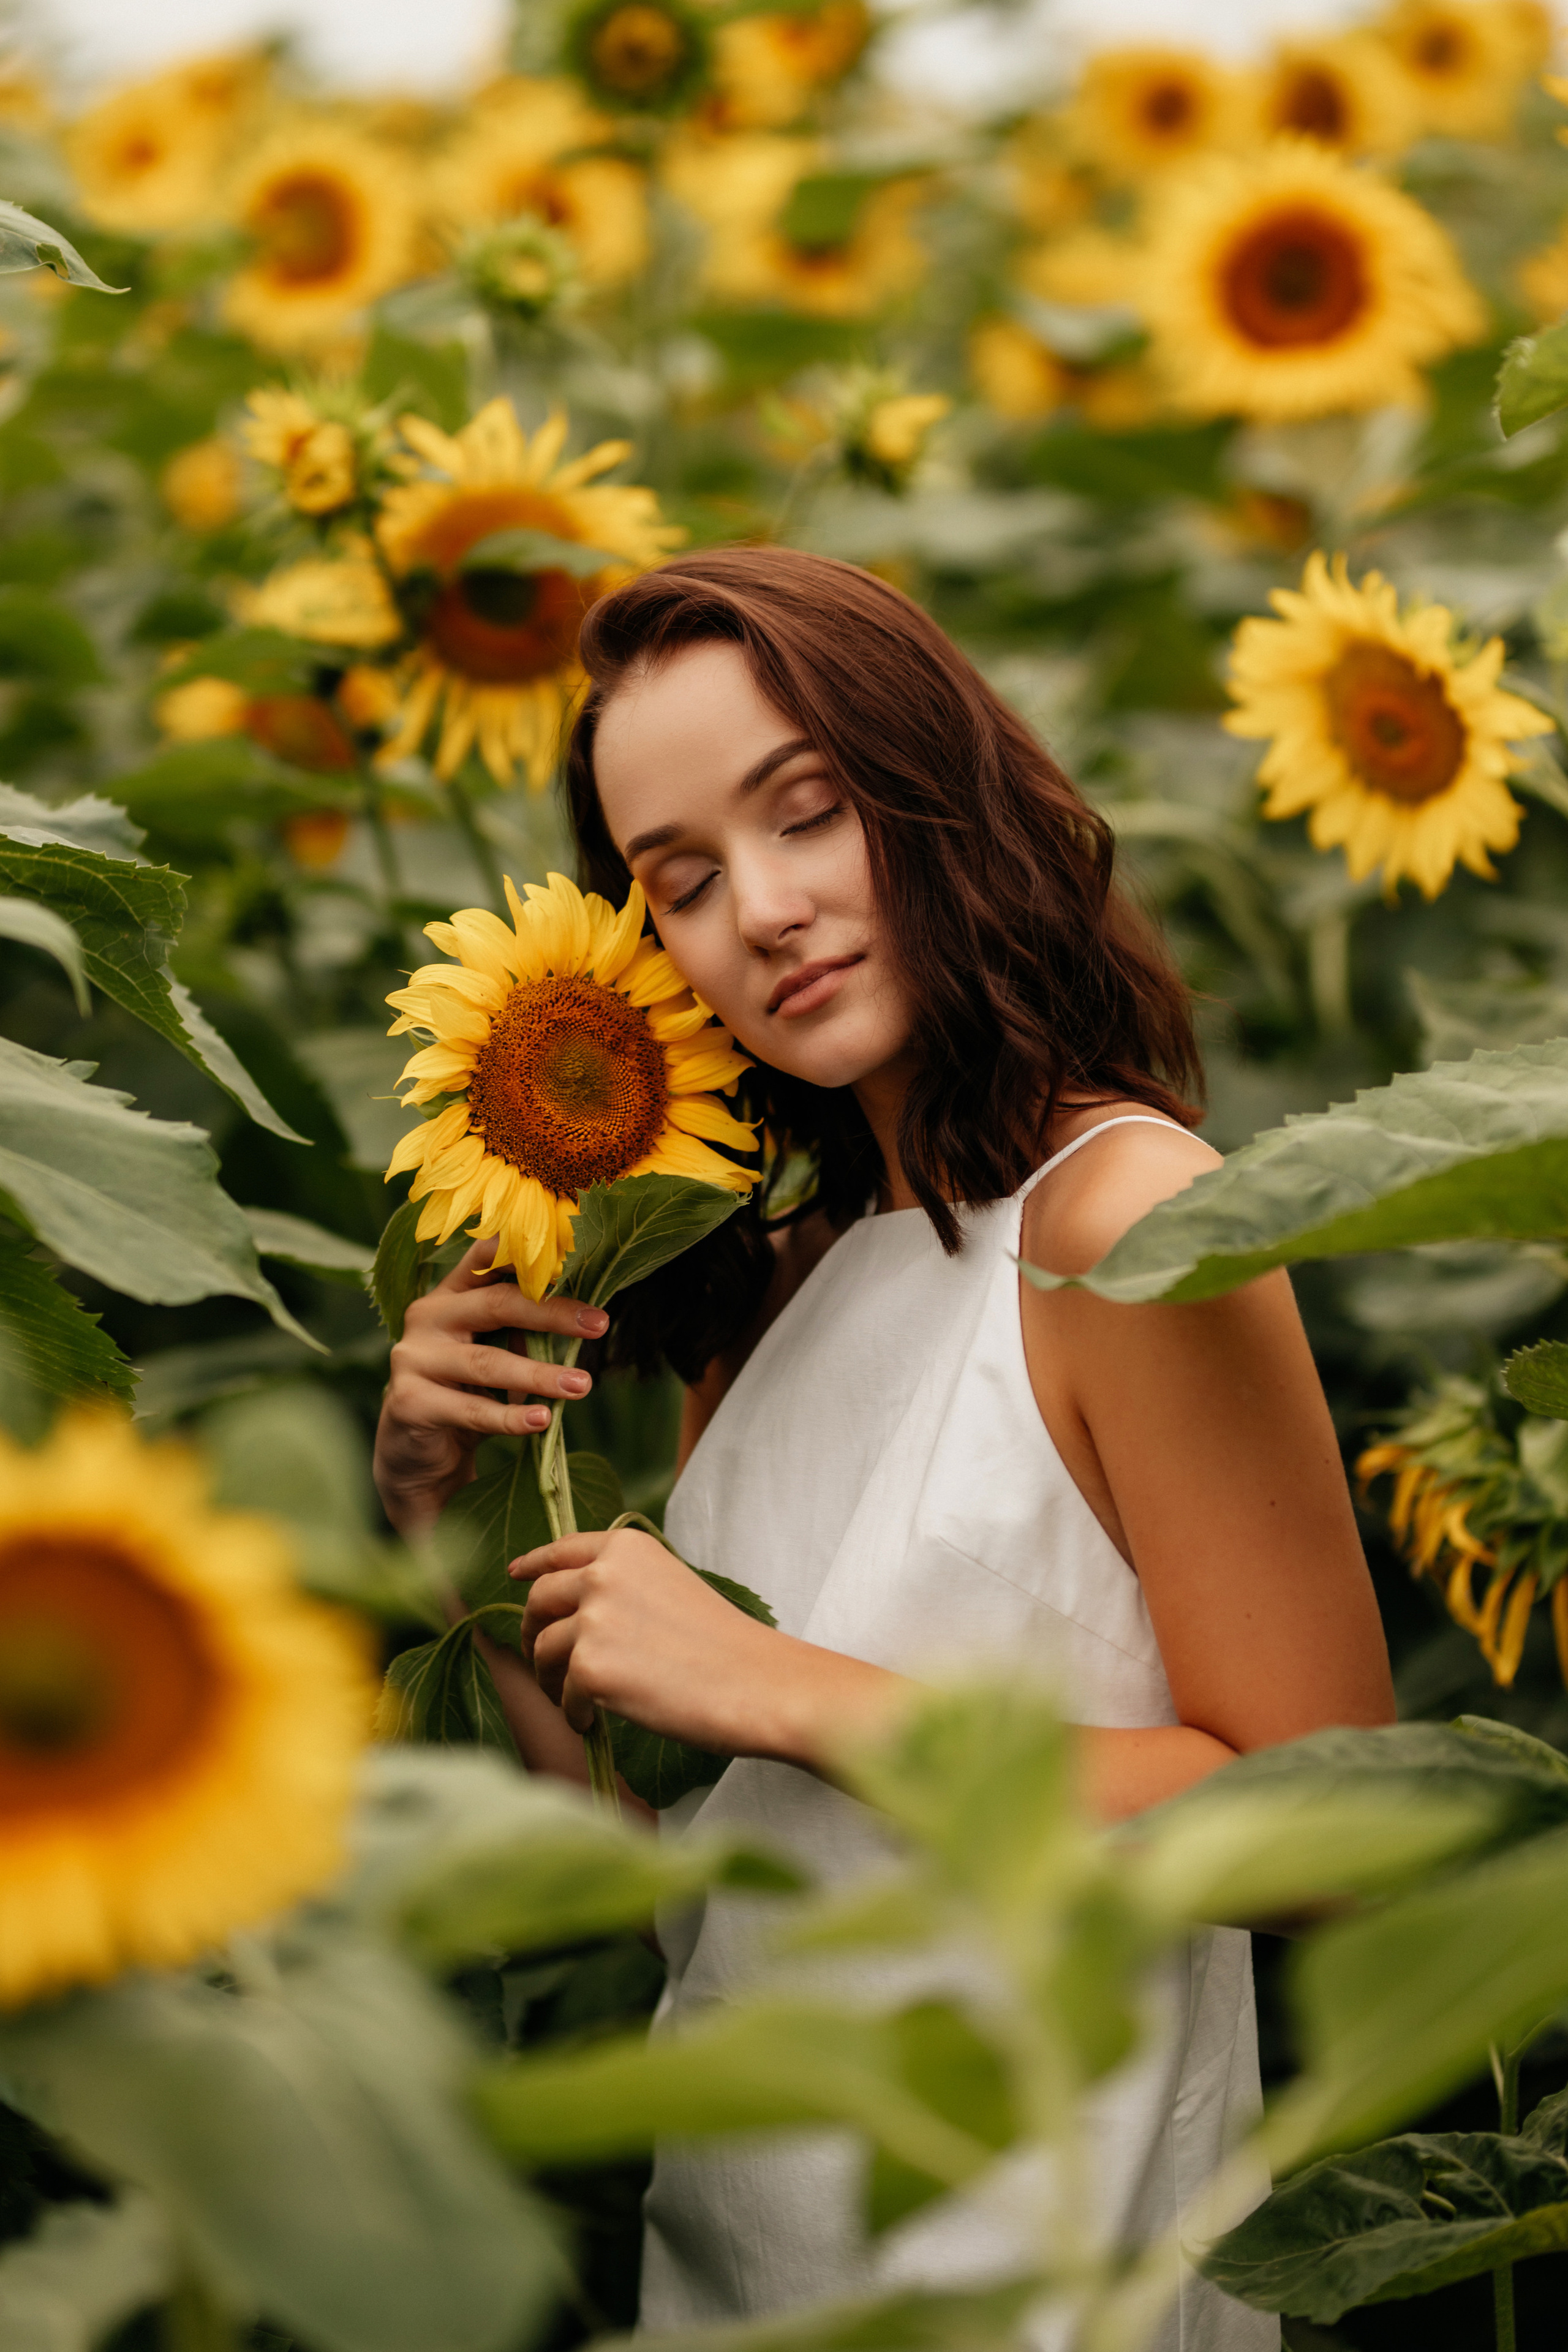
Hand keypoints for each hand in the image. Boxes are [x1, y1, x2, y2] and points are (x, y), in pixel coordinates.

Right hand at [374, 1239, 608, 1535]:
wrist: (420, 1454)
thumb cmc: (468, 1393)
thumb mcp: (496, 1353)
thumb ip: (522, 1330)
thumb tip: (585, 1316)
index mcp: (451, 1293)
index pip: (488, 1258)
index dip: (530, 1256)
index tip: (575, 1262)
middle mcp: (428, 1316)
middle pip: (496, 1304)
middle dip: (552, 1313)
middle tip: (599, 1325)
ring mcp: (413, 1358)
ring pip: (486, 1362)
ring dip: (539, 1375)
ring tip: (581, 1385)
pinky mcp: (409, 1401)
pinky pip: (471, 1409)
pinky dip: (510, 1417)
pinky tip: (542, 1420)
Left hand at [512, 1528, 791, 1750]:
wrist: (755, 1683)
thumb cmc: (722, 1643)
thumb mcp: (670, 1586)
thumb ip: (623, 1584)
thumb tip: (575, 1606)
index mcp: (626, 1547)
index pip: (561, 1550)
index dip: (534, 1564)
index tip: (517, 1574)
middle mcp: (602, 1574)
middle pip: (539, 1600)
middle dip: (533, 1630)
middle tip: (544, 1660)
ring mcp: (593, 1619)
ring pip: (544, 1650)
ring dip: (551, 1678)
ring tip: (574, 1700)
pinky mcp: (589, 1667)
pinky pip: (563, 1695)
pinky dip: (573, 1712)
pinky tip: (593, 1722)